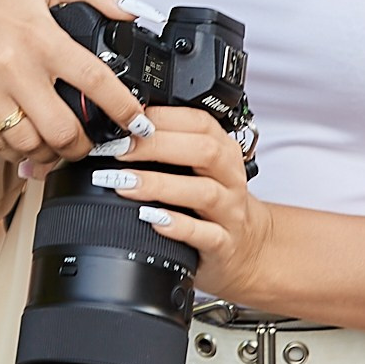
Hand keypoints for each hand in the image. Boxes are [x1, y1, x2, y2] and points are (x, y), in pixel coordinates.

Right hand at [0, 0, 146, 175]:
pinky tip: (24, 142)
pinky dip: (15, 151)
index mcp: (40, 36)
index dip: (122, 109)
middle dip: (83, 146)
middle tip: (88, 143)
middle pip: (63, 130)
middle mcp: (12, 66)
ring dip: (50, 152)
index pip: (94, 81)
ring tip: (55, 145)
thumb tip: (130, 8)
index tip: (137, 123)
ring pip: (29, 145)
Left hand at [91, 107, 276, 303]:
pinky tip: (152, 220)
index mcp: (224, 150)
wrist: (246, 245)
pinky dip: (178, 227)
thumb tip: (122, 130)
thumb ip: (169, 147)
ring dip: (160, 185)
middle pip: (204, 151)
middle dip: (157, 146)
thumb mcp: (198, 167)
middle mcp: (230, 177)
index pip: (200, 122)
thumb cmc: (212, 200)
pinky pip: (205, 234)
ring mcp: (230, 211)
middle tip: (118, 150)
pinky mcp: (224, 243)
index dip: (162, 119)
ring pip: (204, 192)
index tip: (127, 122)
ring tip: (124, 183)